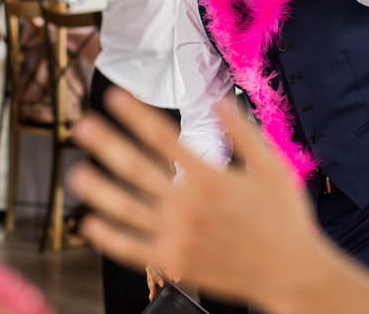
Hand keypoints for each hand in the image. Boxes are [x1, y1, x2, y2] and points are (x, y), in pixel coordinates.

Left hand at [67, 90, 317, 307]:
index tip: (114, 97)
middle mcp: (188, 206)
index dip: (134, 115)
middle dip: (106, 144)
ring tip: (76, 173)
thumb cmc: (284, 218)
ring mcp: (178, 237)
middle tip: (81, 126)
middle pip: (135, 168)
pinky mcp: (175, 264)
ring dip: (98, 189)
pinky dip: (109, 237)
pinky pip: (132, 249)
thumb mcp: (273, 167)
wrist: (292, 272)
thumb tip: (218, 101)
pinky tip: (91, 224)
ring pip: (126, 210)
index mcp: (210, 177)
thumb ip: (244, 133)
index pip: (162, 137)